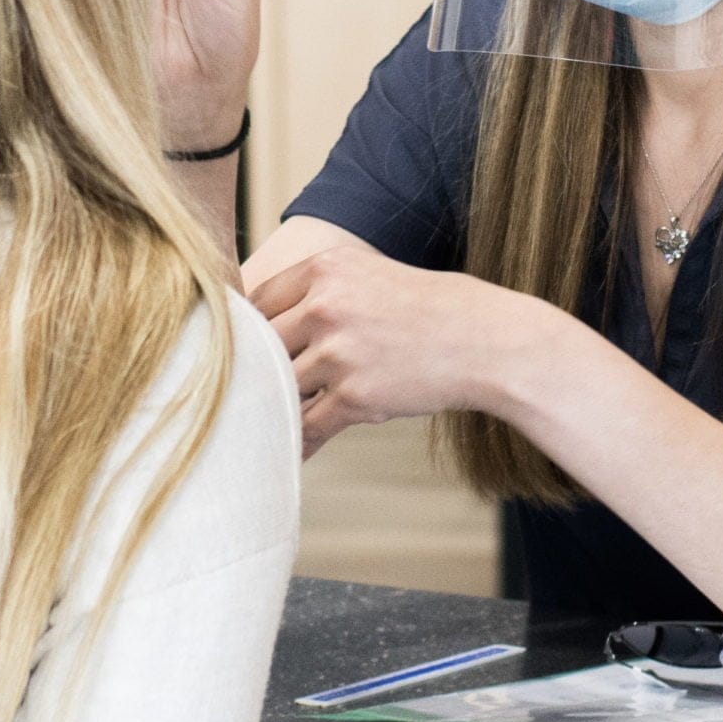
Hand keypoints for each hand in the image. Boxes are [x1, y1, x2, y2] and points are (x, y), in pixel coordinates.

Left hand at [250, 243, 564, 455]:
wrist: (484, 340)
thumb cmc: (428, 308)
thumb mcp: (368, 277)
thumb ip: (318, 293)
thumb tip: (262, 322)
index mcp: (325, 270)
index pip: (257, 301)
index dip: (245, 330)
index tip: (238, 349)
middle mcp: (327, 306)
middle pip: (262, 345)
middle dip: (257, 369)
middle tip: (243, 389)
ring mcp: (341, 352)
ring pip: (281, 387)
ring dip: (277, 405)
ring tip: (266, 420)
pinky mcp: (357, 396)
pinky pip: (309, 424)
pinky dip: (298, 441)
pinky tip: (292, 451)